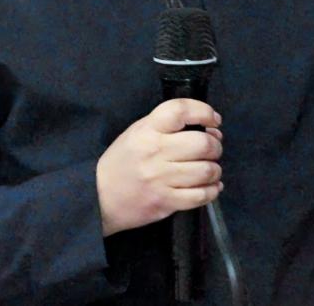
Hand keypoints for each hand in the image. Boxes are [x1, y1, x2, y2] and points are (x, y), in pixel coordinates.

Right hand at [95, 98, 223, 236]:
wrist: (98, 197)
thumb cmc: (122, 161)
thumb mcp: (137, 133)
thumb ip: (166, 126)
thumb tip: (207, 128)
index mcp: (147, 130)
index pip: (181, 111)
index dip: (204, 111)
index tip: (213, 120)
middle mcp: (155, 152)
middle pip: (202, 143)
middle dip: (215, 145)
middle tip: (213, 149)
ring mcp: (160, 178)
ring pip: (205, 171)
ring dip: (215, 169)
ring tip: (211, 169)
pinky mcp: (165, 202)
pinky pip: (201, 196)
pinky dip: (212, 190)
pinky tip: (211, 186)